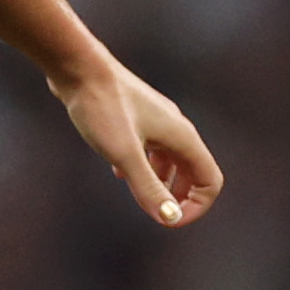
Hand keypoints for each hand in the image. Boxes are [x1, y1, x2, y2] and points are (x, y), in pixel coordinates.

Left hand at [57, 56, 222, 226]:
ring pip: (170, 162)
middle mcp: (175, 129)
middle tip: (156, 214)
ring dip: (160, 184)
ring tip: (139, 196)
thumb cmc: (102, 107)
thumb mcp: (125, 154)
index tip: (168, 221)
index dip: (196, 207)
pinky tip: (119, 173)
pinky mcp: (136, 118)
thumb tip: (169, 219)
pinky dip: (142, 167)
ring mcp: (156, 122)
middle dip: (180, 198)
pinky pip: (150, 149)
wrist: (78, 69)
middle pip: (193, 173)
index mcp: (182, 137)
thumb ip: (148, 187)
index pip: (210, 181)